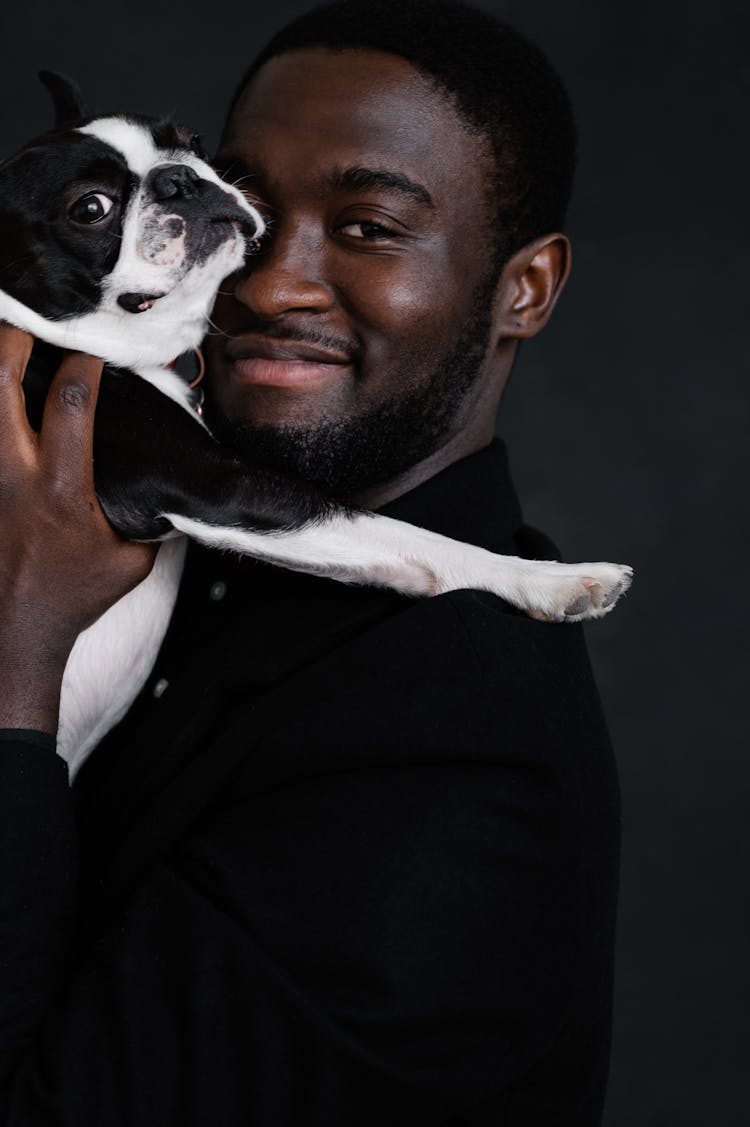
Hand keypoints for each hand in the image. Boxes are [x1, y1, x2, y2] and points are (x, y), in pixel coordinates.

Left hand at [0, 325, 155, 733]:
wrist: (13, 632)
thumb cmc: (72, 597)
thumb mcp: (130, 561)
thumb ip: (152, 521)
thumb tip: (174, 491)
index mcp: (61, 490)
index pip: (70, 403)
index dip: (83, 362)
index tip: (94, 345)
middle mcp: (13, 476)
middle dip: (11, 337)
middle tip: (29, 321)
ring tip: (7, 346)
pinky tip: (1, 398)